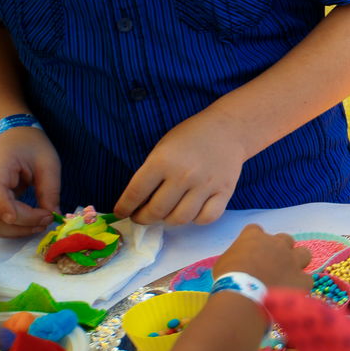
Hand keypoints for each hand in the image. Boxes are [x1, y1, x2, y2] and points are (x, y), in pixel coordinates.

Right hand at [0, 125, 58, 237]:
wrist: (12, 137)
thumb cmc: (30, 145)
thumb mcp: (48, 163)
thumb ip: (50, 190)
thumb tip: (54, 216)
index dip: (9, 209)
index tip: (38, 217)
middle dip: (23, 224)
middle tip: (48, 220)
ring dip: (16, 230)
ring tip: (41, 223)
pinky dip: (11, 228)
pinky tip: (30, 223)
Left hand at [115, 114, 245, 225]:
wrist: (228, 129)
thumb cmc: (190, 136)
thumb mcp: (162, 148)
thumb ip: (150, 173)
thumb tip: (138, 202)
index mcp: (163, 161)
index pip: (135, 194)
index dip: (124, 208)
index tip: (121, 212)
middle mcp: (183, 175)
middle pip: (156, 211)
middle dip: (143, 218)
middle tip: (141, 216)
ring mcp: (206, 185)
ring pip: (180, 218)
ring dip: (167, 220)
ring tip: (165, 214)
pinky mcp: (225, 191)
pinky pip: (206, 217)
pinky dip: (196, 219)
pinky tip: (191, 211)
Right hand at [213, 224, 311, 292]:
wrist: (243, 295)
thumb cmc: (227, 279)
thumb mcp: (224, 263)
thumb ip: (237, 257)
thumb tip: (241, 263)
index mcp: (254, 237)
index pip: (255, 230)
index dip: (253, 241)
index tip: (249, 252)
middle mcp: (277, 244)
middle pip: (284, 239)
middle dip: (280, 249)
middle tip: (270, 264)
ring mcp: (292, 260)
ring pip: (304, 253)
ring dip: (297, 262)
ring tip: (288, 274)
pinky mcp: (301, 278)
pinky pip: (306, 279)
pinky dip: (299, 285)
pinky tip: (291, 293)